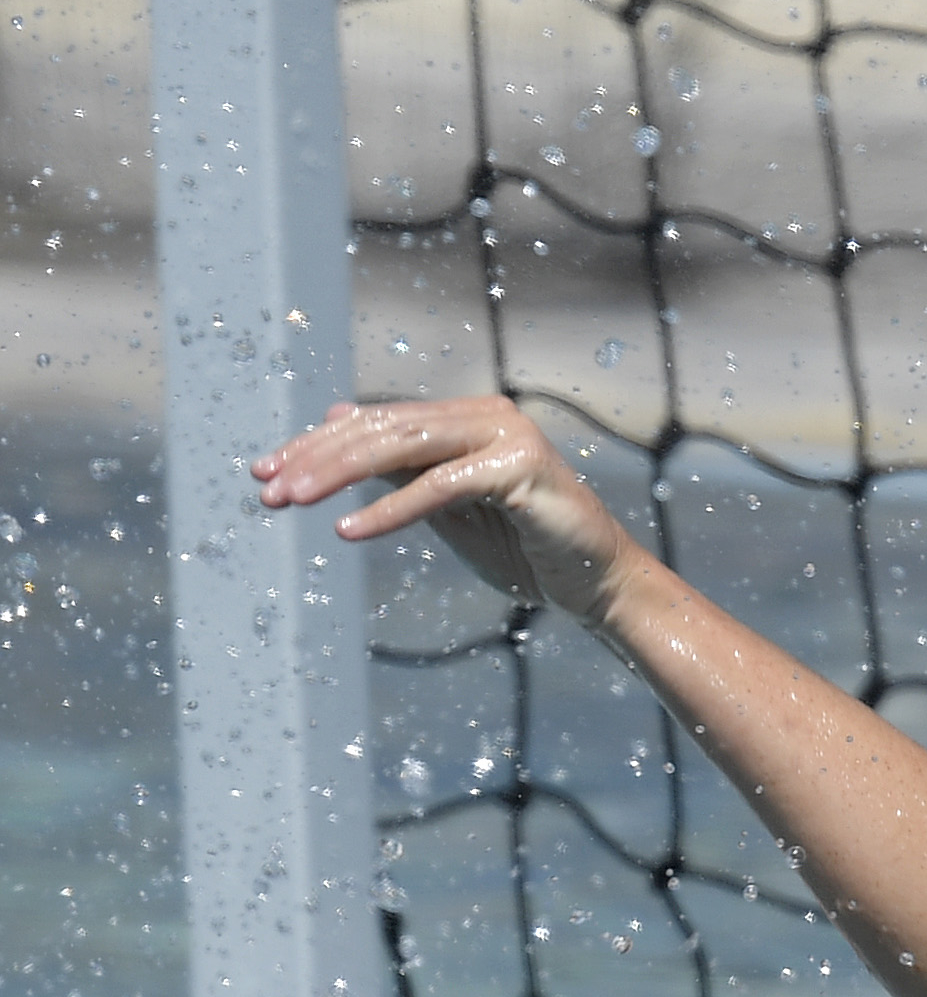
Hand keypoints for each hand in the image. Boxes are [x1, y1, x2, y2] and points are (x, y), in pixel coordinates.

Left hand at [251, 397, 646, 623]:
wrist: (594, 583)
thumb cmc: (522, 548)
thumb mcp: (443, 505)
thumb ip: (396, 466)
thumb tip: (335, 418)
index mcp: (464, 418)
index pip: (375, 422)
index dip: (316, 445)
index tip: (263, 473)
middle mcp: (484, 414)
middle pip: (382, 429)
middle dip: (317, 459)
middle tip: (267, 489)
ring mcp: (505, 434)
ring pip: (403, 447)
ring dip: (340, 475)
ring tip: (293, 502)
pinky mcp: (520, 466)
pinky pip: (440, 486)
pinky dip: (391, 509)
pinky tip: (349, 532)